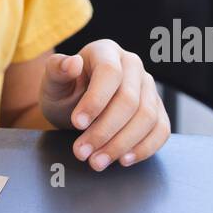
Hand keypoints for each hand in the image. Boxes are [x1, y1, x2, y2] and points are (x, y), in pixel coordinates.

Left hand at [41, 40, 170, 170]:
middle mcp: (132, 65)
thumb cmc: (64, 90)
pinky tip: (123, 159)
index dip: (95, 100)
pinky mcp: (157, 110)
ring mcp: (148, 87)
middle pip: (129, 100)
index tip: (77, 123)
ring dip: (122, 144)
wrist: (74, 106)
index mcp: (106, 51)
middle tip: (82, 152)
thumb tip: (72, 62)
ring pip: (147, 117)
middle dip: (105, 131)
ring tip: (97, 161)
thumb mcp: (53, 81)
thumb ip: (57, 69)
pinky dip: (144, 148)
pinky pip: (160, 130)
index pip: (110, 73)